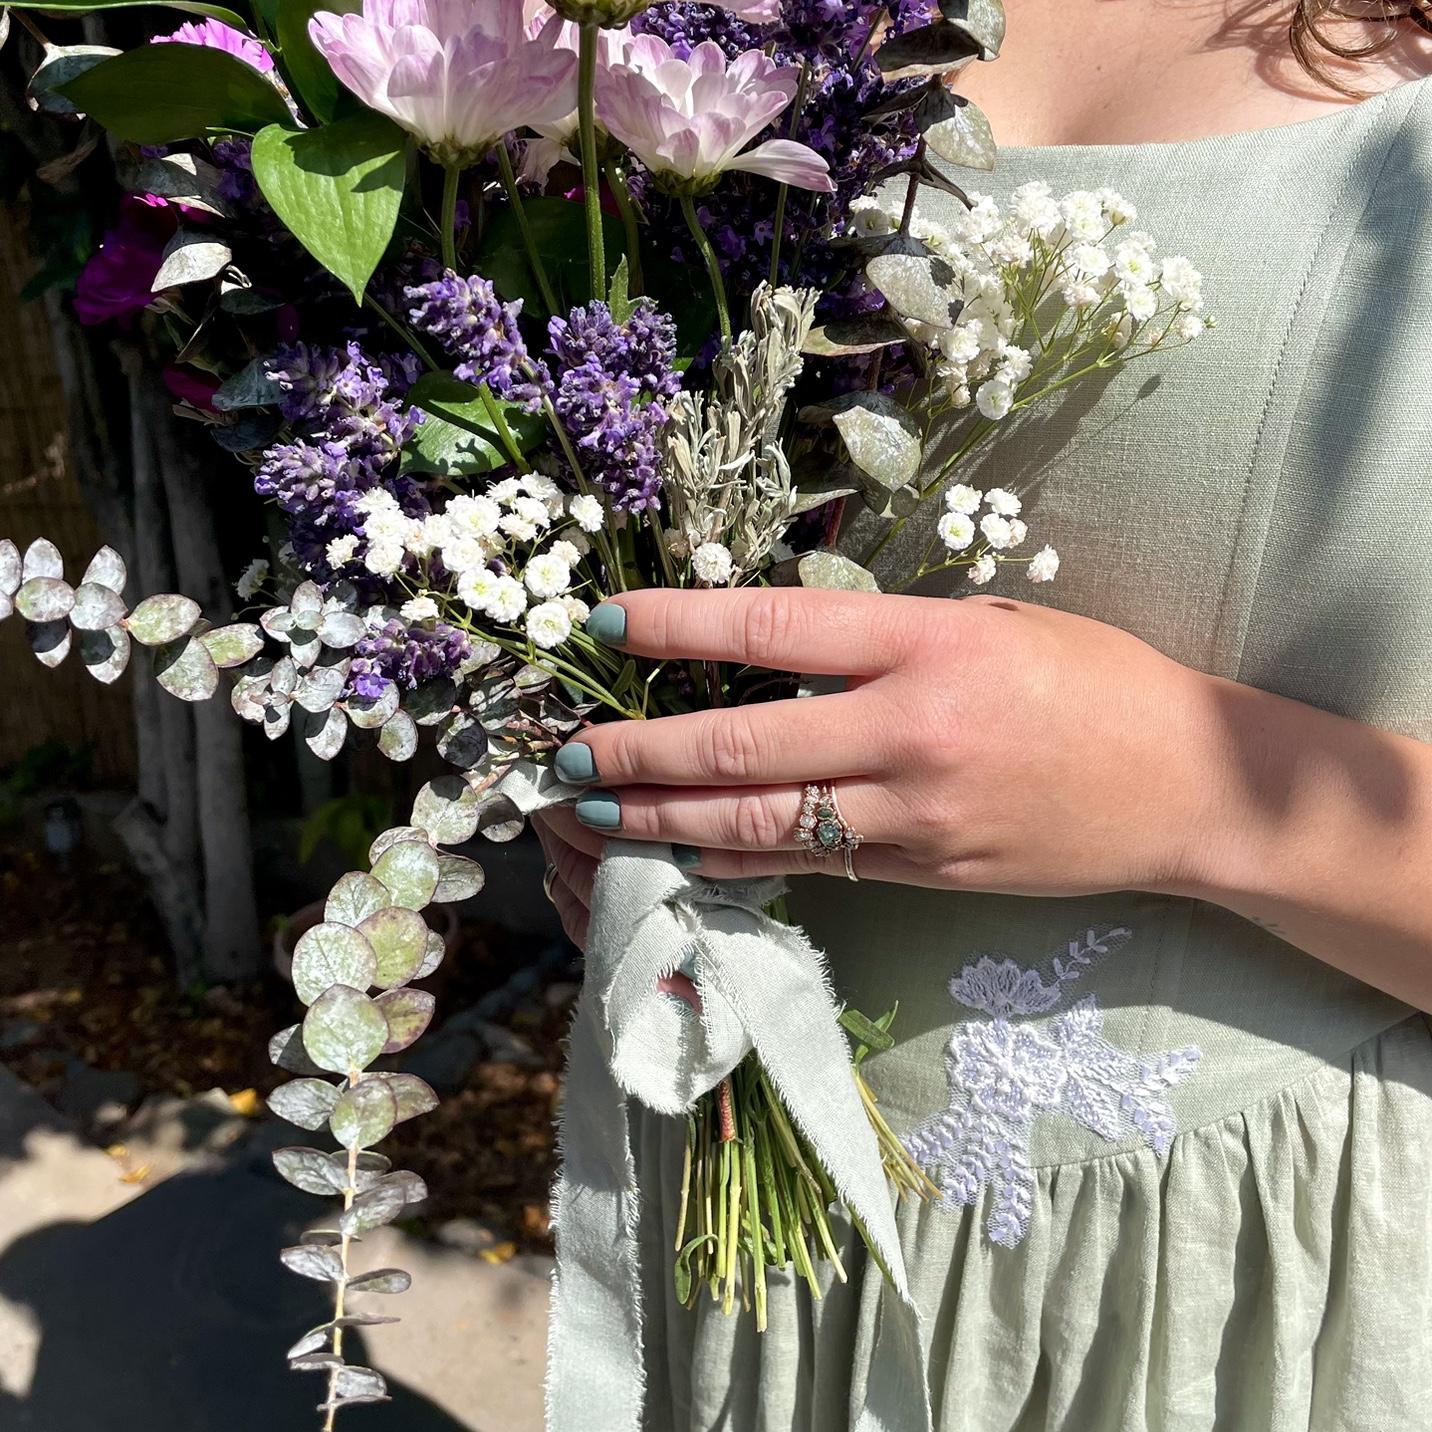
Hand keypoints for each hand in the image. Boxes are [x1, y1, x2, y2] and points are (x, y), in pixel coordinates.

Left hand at [535, 586, 1224, 926]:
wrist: (1191, 789)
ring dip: (659, 822)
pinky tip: (678, 858)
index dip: (671, 624)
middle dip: (633, 753)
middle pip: (737, 747)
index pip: (769, 627)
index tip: (602, 623)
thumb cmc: (1096, 683)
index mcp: (927, 645)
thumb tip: (779, 643)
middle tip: (559, 756)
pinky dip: (731, 863)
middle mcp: (908, 733)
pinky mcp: (921, 875)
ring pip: (756, 825)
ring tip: (589, 814)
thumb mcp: (992, 623)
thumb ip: (886, 636)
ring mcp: (913, 818)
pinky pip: (806, 867)